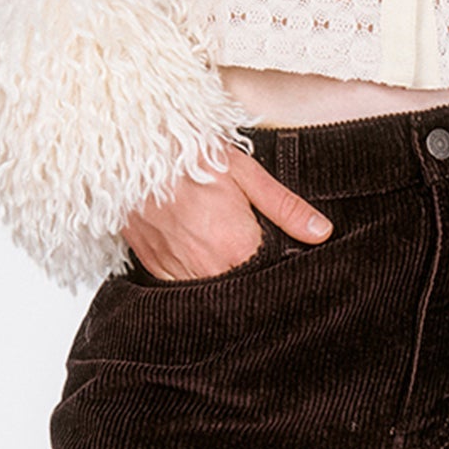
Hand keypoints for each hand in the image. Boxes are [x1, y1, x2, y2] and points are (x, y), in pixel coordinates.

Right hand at [122, 145, 333, 281]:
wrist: (128, 150)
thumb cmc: (187, 155)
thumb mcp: (244, 172)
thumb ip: (284, 207)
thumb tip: (320, 232)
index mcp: (236, 247)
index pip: (270, 281)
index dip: (281, 276)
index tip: (287, 270)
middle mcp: (207, 269)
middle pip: (242, 294)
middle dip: (254, 284)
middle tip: (257, 265)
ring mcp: (178, 274)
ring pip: (214, 298)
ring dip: (225, 286)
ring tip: (229, 263)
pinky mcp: (156, 271)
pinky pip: (183, 291)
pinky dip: (196, 282)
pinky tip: (203, 264)